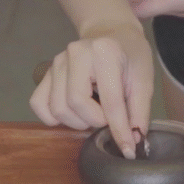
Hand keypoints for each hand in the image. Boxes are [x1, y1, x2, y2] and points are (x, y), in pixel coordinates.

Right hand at [28, 23, 153, 158]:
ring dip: (78, 121)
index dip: (119, 130)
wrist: (111, 33)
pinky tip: (74, 113)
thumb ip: (139, 111)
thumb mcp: (144, 79)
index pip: (110, 101)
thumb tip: (134, 142)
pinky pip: (39, 104)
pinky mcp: (46, 72)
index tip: (128, 150)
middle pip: (76, 104)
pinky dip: (54, 117)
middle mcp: (76, 53)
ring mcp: (57, 62)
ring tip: (95, 113)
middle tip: (109, 118)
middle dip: (95, 121)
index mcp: (105, 52)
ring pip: (58, 108)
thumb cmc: (130, 55)